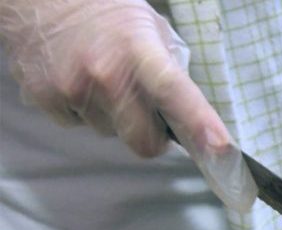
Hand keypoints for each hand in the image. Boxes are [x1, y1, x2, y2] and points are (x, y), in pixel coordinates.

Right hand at [0, 0, 254, 211]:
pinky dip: (82, 110)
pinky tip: (77, 81)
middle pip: (143, 141)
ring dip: (112, 117)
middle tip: (147, 114)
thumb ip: (172, 68)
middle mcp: (106, 74)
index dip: (199, 123)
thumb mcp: (150, 28)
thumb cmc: (105, 13)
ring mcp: (73, 88)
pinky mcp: (45, 99)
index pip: (175, 92)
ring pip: (109, 132)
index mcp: (140, 50)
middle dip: (151, 136)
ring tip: (101, 81)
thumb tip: (191, 112)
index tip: (220, 150)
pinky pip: (77, 124)